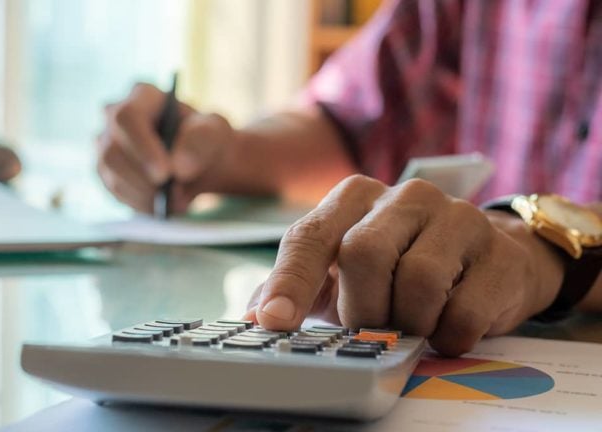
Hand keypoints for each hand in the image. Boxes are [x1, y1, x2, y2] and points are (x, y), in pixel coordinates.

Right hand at [96, 83, 236, 212]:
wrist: (199, 160)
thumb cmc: (205, 138)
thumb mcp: (215, 132)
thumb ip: (201, 142)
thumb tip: (178, 167)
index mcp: (141, 96)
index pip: (128, 118)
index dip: (143, 148)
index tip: (165, 174)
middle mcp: (114, 116)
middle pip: (112, 150)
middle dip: (143, 179)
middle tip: (174, 196)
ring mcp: (105, 144)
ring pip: (110, 174)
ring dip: (143, 194)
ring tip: (176, 202)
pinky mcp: (106, 171)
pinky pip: (114, 191)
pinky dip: (140, 203)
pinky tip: (164, 206)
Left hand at [243, 175, 564, 355]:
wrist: (488, 263)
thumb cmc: (398, 269)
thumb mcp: (340, 274)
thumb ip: (296, 287)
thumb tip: (255, 317)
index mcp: (355, 197)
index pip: (311, 237)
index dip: (291, 282)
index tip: (275, 322)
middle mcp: (405, 196)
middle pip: (364, 254)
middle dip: (362, 307)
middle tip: (371, 326)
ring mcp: (458, 217)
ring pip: (418, 281)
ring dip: (409, 322)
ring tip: (413, 324)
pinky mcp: (500, 252)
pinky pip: (463, 311)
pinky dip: (449, 335)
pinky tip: (447, 329)